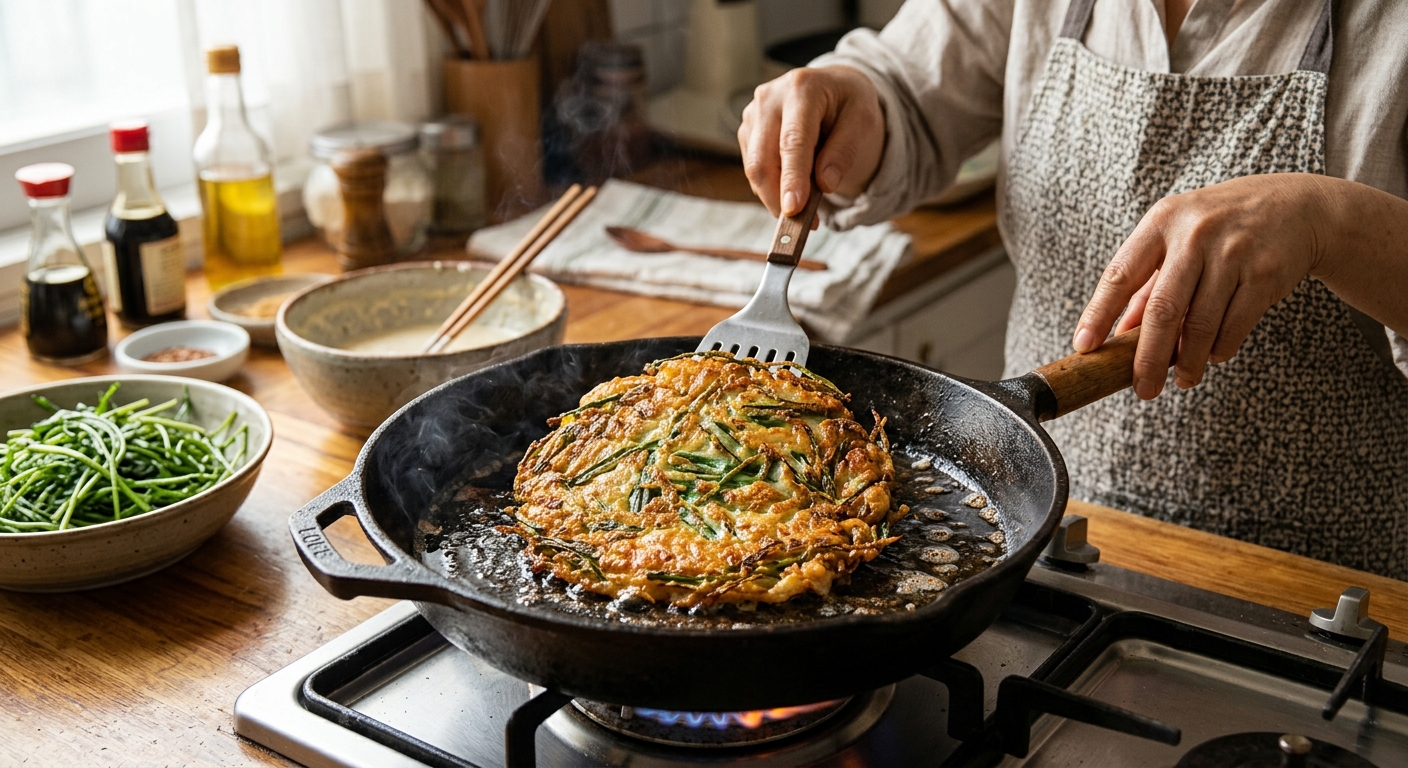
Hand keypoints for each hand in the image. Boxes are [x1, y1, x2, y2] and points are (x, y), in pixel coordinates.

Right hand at [738, 65, 884, 217]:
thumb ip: (844, 150)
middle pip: (762, 160)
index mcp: (801, 88)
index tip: (794, 210)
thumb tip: (825, 184)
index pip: (793, 141)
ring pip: (754, 170)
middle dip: (778, 198)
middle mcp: (769, 98)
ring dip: (777, 197)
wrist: (832, 89)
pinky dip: (773, 188)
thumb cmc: (849, 104)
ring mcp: (752, 115)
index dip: (792, 178)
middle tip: (803, 226)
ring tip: (808, 209)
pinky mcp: (746, 132)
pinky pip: (754, 171)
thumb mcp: (863, 121)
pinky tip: (795, 187)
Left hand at [1072, 173, 1332, 398]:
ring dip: (1188, 361)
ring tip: (1182, 380)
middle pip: (1162, 310)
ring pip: (1200, 325)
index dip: (1098, 314)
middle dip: (1148, 358)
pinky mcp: (1264, 273)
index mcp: (1161, 222)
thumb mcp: (1178, 238)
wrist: (1298, 206)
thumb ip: (1147, 284)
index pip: (1119, 275)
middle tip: (1142, 389)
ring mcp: (1232, 252)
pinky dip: (1219, 349)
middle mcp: (1194, 235)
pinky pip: (1233, 326)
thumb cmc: (1222, 226)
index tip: (1084, 347)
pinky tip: (1212, 356)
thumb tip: (1117, 335)